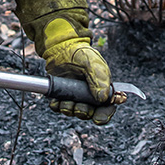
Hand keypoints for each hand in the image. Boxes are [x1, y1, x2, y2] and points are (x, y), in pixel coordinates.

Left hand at [13, 0, 115, 124]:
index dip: (104, 115)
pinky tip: (57, 100)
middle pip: (89, 114)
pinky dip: (57, 107)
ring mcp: (74, 96)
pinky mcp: (61, 95)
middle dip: (83, 112)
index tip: (98, 117)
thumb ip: (100, 80)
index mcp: (102, 89)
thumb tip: (102, 99)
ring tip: (66, 100)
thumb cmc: (81, 53)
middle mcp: (89, 95)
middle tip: (78, 105)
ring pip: (73, 112)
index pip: (107, 108)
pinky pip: (59, 108)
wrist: (61, 47)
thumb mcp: (93, 64)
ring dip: (70, 110)